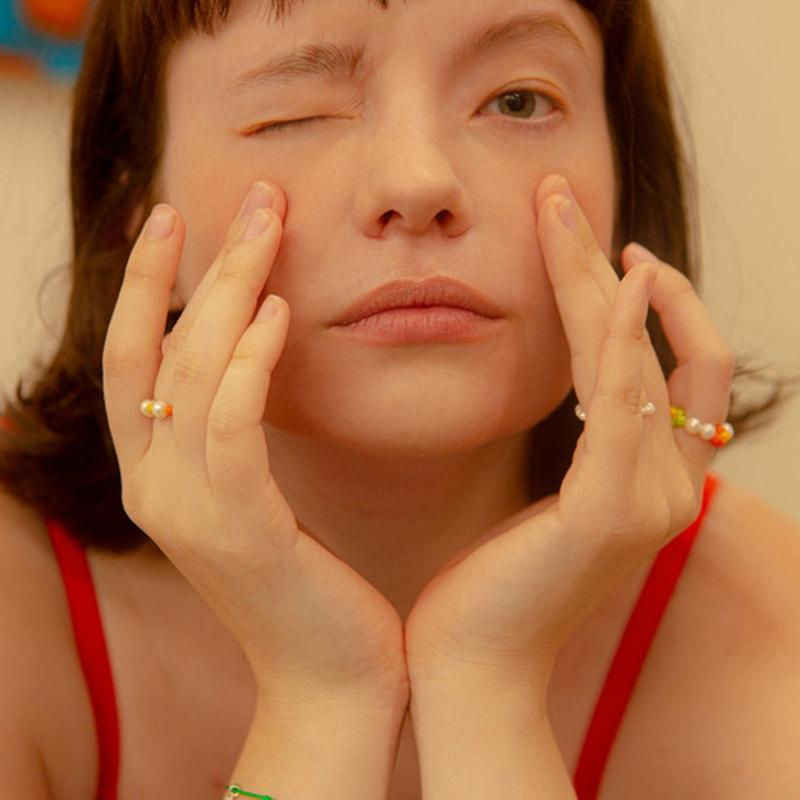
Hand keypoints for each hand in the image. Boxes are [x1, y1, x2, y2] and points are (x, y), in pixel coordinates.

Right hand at [103, 182, 407, 704]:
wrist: (333, 679)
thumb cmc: (308, 584)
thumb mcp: (257, 500)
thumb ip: (238, 437)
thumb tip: (254, 353)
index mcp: (158, 479)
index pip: (133, 362)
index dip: (147, 287)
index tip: (176, 219)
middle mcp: (155, 489)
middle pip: (156, 350)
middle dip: (194, 266)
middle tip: (244, 197)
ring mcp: (188, 512)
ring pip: (190, 375)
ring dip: (226, 292)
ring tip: (265, 225)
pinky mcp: (239, 529)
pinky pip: (231, 426)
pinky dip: (250, 364)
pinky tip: (278, 313)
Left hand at [404, 174, 733, 695]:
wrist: (471, 666)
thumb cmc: (493, 586)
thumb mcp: (548, 503)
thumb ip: (581, 451)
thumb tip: (581, 390)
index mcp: (651, 486)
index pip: (672, 372)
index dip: (651, 304)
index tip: (610, 250)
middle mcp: (670, 491)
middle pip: (659, 350)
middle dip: (614, 267)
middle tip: (566, 198)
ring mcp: (649, 503)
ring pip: (640, 360)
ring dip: (603, 280)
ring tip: (562, 211)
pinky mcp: (610, 513)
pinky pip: (624, 403)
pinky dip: (624, 335)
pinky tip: (616, 274)